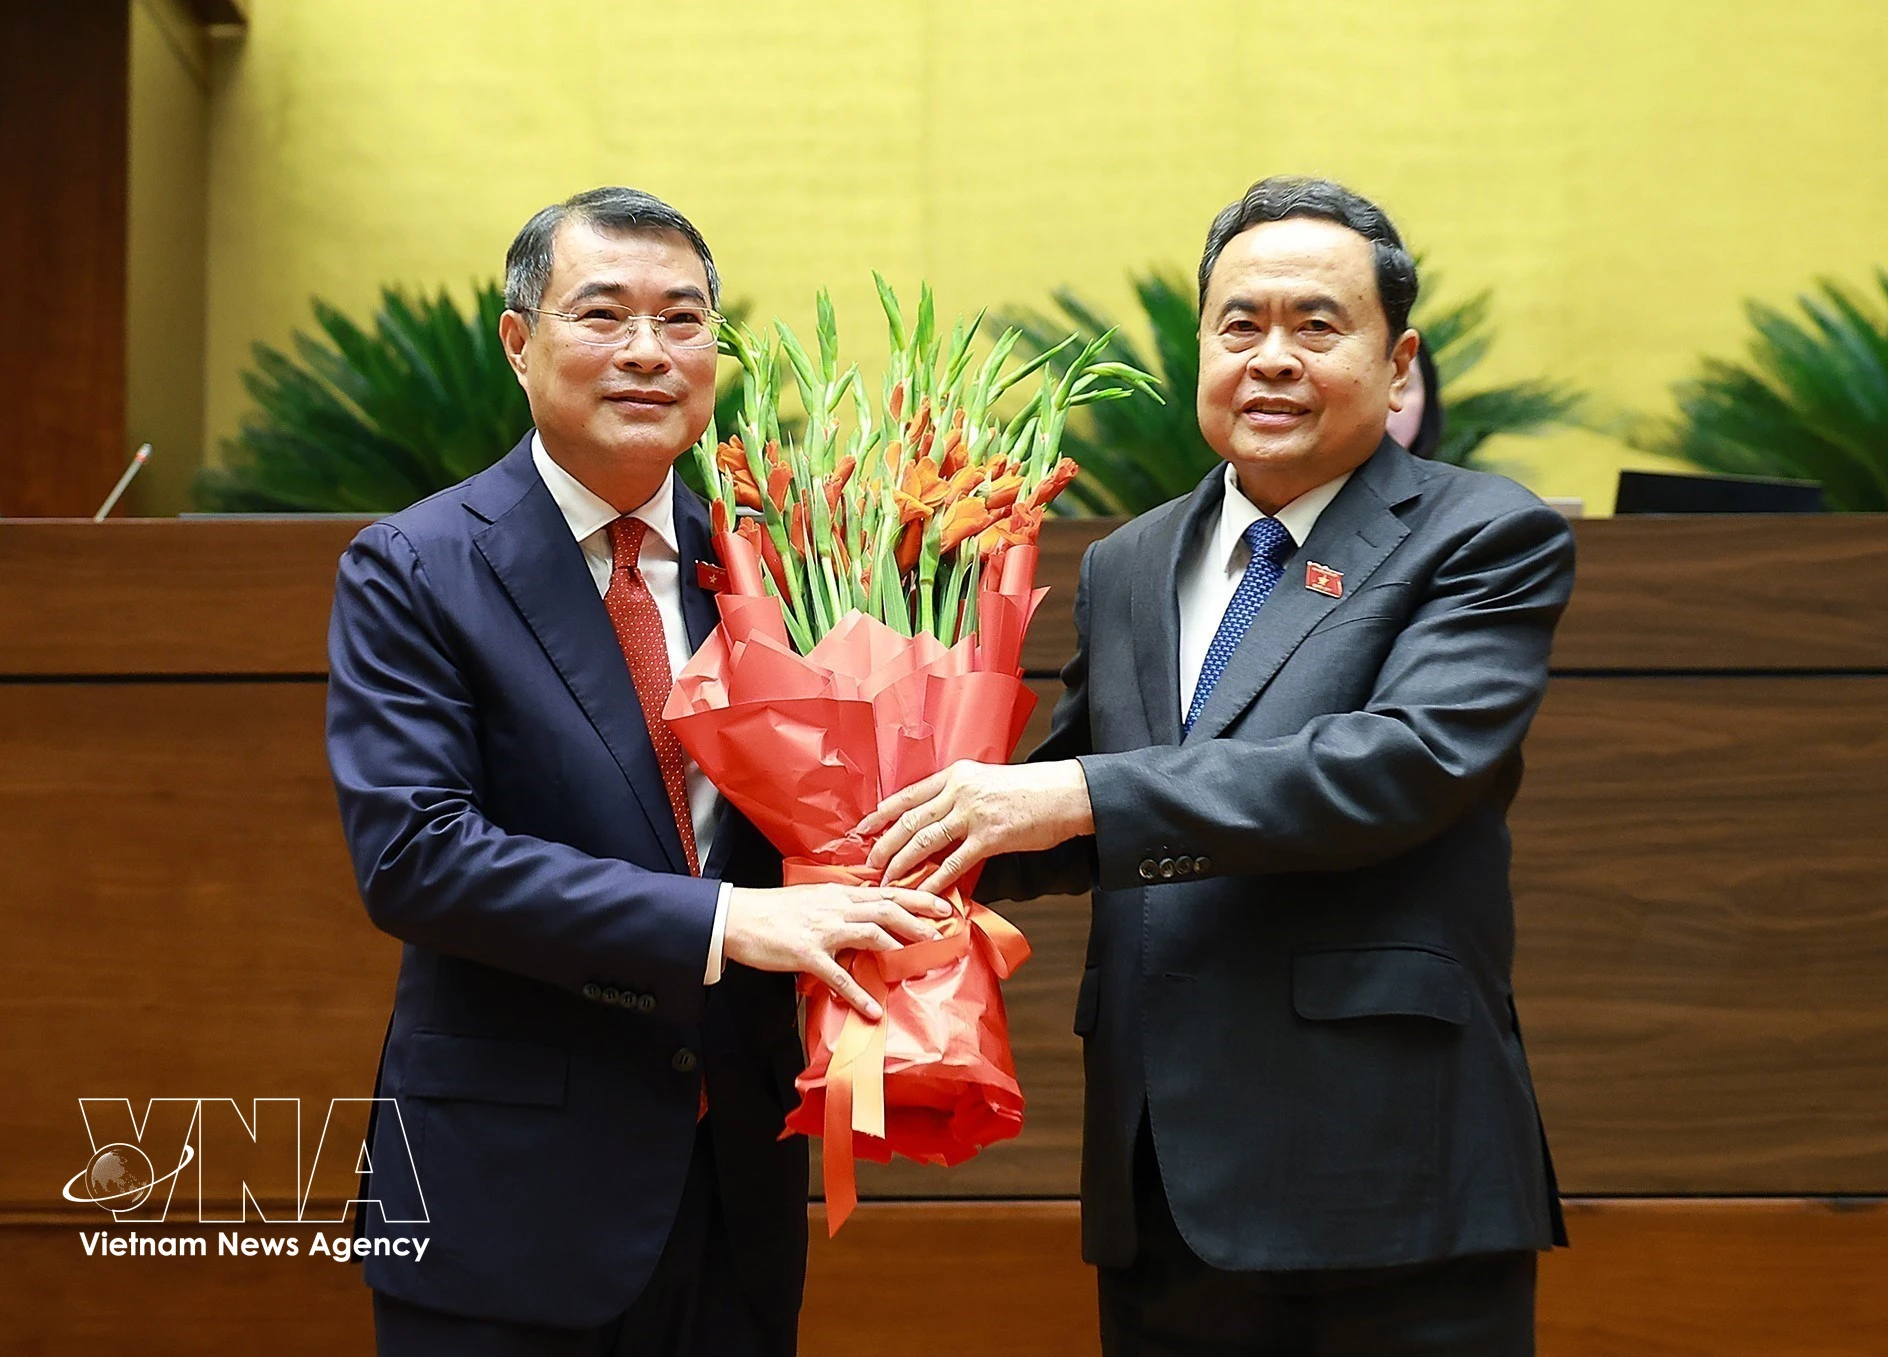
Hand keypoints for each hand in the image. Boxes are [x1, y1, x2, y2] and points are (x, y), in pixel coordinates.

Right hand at [721, 883, 952, 1019]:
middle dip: (918, 918)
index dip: (917, 897)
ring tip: (918, 958)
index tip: (943, 904)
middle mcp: (836, 908)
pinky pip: (838, 976)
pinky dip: (858, 993)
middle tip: (942, 930)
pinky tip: (873, 1009)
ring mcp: (823, 930)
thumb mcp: (814, 898)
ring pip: (869, 932)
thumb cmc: (775, 909)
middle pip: (886, 908)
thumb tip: (866, 910)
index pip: (887, 892)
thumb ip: (842, 904)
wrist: (739, 916)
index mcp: (840, 894)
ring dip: (897, 944)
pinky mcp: (807, 953)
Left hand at [856, 759, 1094, 894]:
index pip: (908, 794)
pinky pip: (954, 863)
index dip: (882, 813)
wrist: (1066, 793)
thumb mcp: (987, 781)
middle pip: (909, 820)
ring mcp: (973, 814)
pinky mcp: (990, 837)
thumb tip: (936, 817)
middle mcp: (959, 791)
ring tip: (886, 881)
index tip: (863, 828)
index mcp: (956, 775)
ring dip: (901, 864)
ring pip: (924, 841)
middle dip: (884, 844)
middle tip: (868, 863)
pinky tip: (922, 892)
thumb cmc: (1030, 790)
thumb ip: (959, 795)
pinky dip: (934, 879)